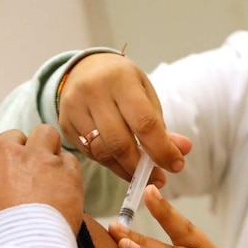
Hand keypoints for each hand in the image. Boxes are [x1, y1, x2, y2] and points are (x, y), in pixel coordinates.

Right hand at [0, 124, 83, 247]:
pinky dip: (66, 172)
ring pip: (43, 134)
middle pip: (6, 140)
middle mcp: (1, 152)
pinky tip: (63, 187)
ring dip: (43, 149)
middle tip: (17, 181)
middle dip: (11, 156)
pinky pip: (68, 160)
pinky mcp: (64, 169)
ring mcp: (36, 157)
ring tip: (46, 170)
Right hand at [58, 53, 190, 185]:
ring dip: (125, 169)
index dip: (161, 149)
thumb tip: (182, 151)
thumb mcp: (144, 95)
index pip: (144, 122)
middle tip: (158, 178)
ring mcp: (75, 108)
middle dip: (141, 166)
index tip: (175, 165)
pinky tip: (120, 163)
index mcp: (121, 80)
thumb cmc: (121, 84)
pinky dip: (108, 163)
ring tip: (141, 174)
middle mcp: (94, 91)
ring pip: (102, 152)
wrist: (83, 69)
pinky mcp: (65, 123)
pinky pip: (89, 153)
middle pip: (120, 142)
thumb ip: (161, 125)